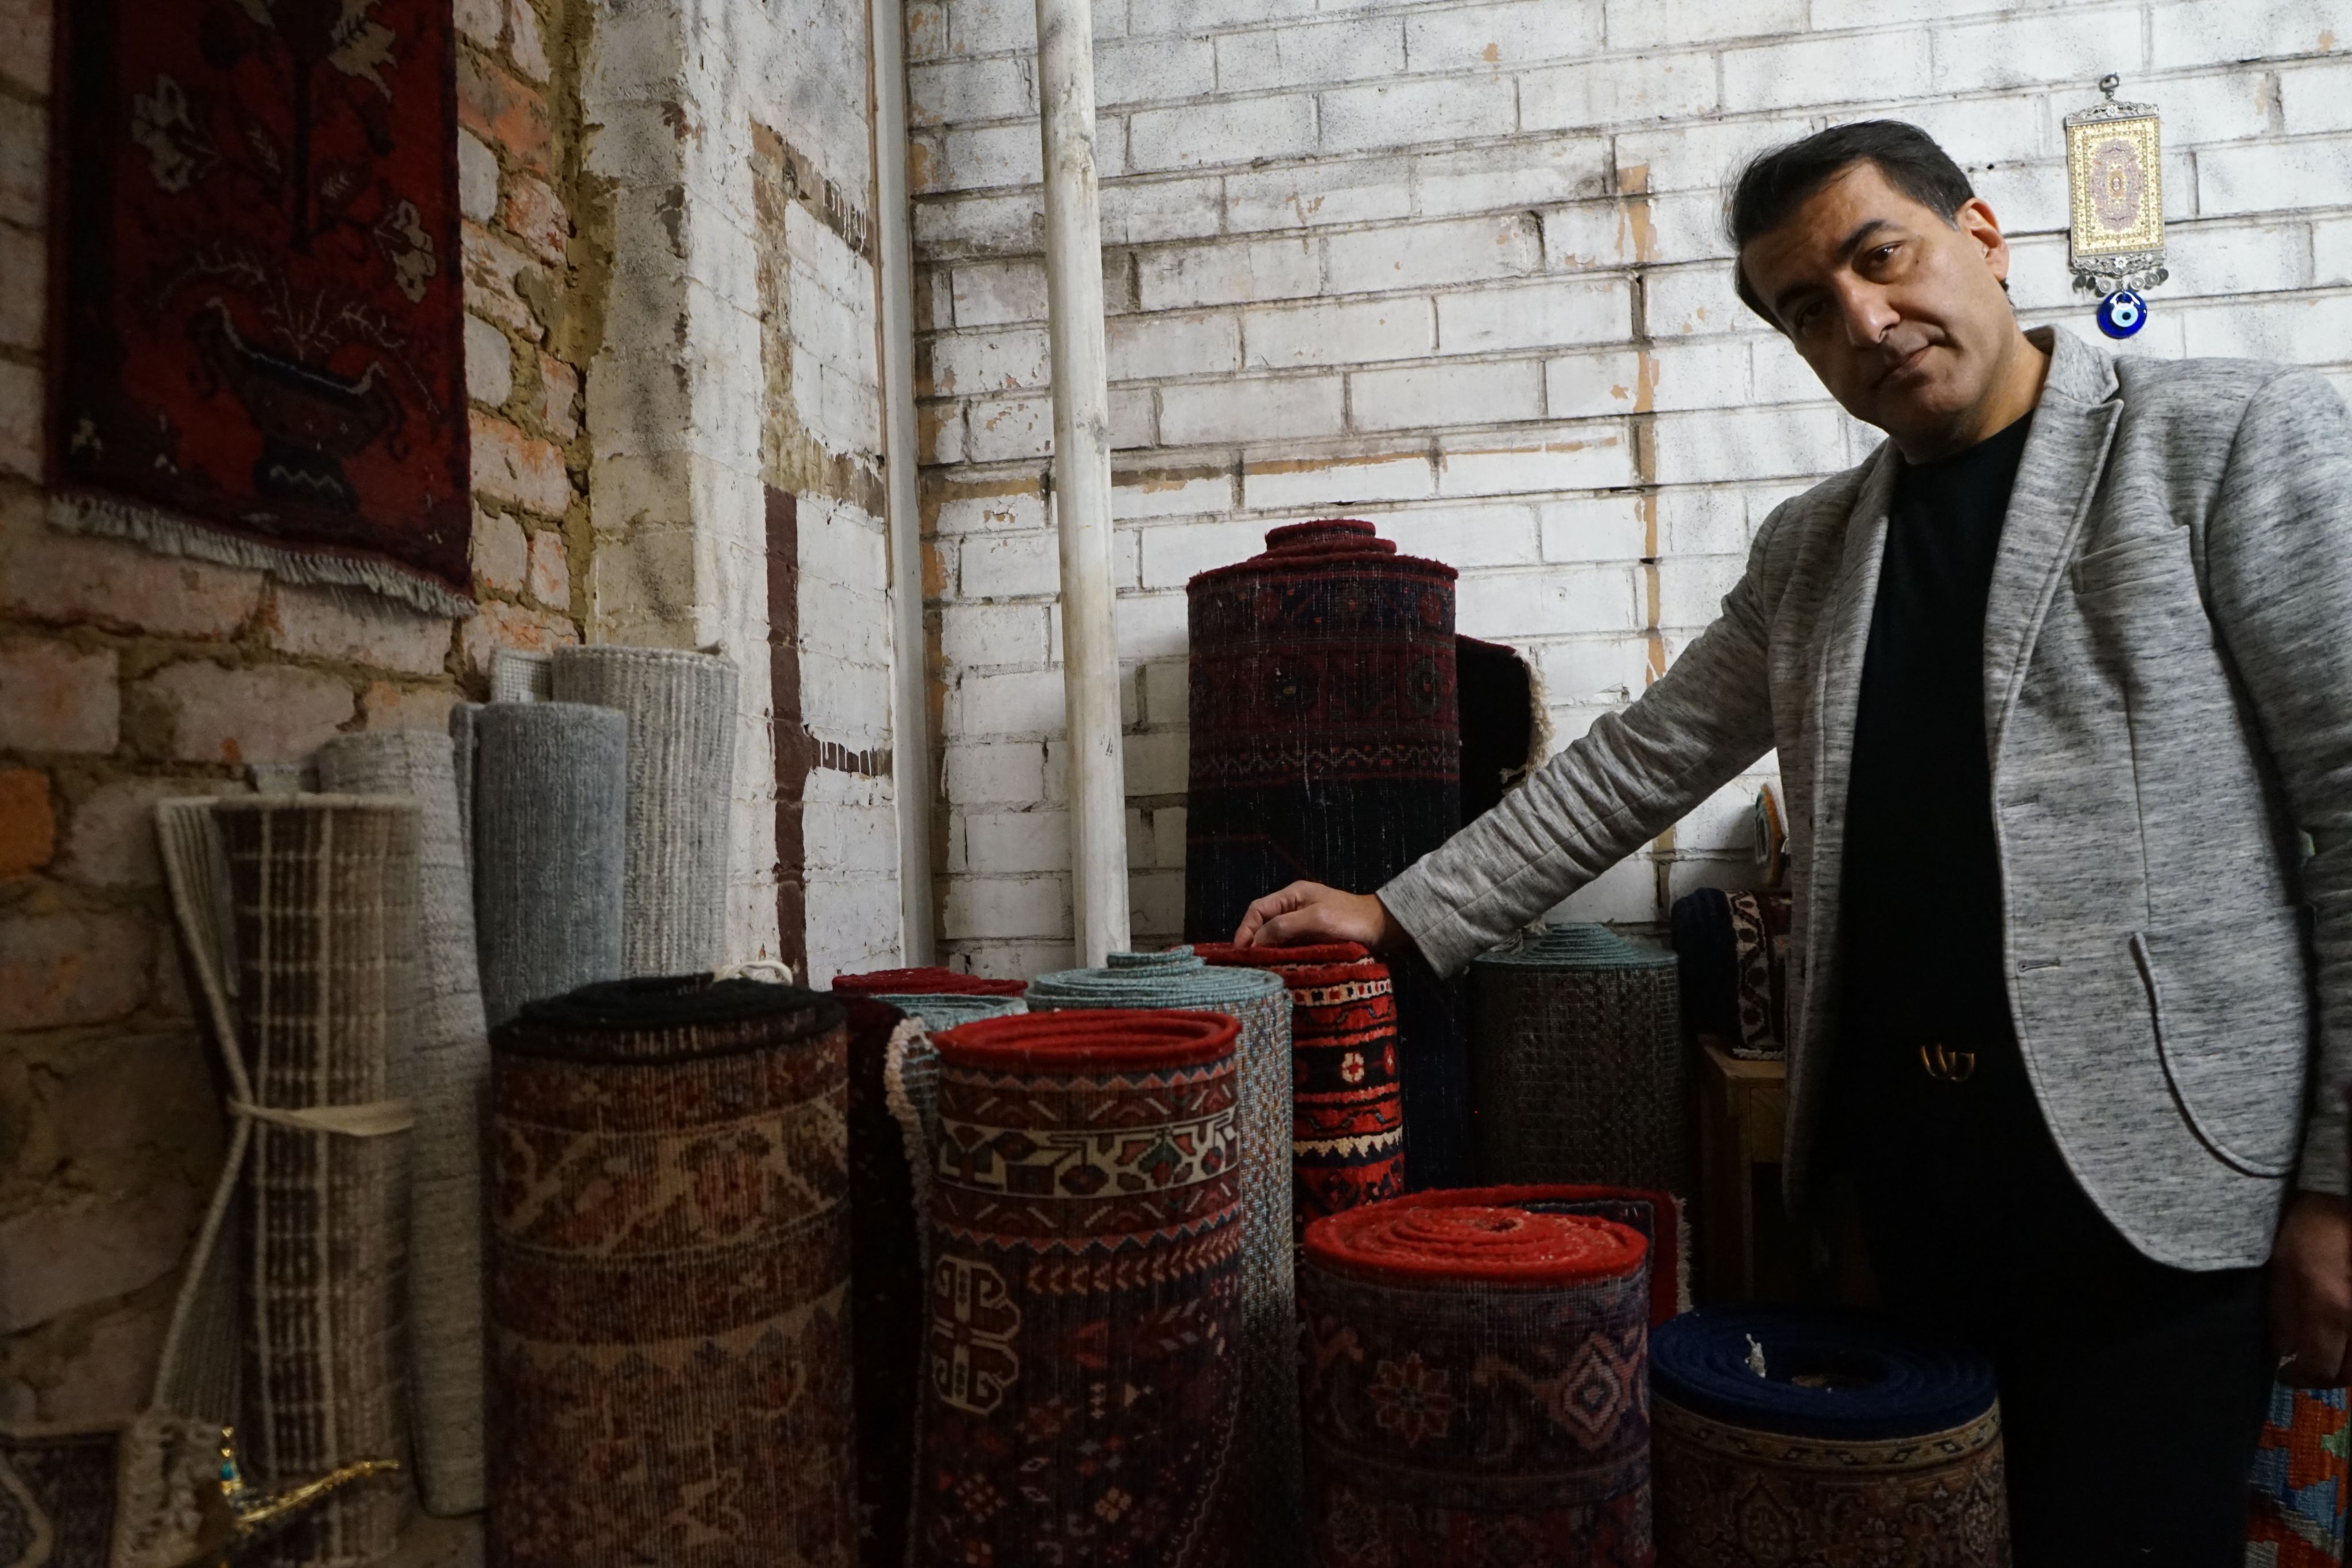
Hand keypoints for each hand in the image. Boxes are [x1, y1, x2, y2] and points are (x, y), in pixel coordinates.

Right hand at [1231, 881, 1401, 951]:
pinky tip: (1278, 967)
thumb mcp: (1316, 919)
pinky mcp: (1312, 936)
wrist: (1382, 928)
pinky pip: (1289, 944)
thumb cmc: (1350, 919)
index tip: (1240, 951)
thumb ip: (1284, 926)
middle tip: (1247, 964)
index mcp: (1293, 894)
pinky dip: (1280, 954)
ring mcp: (1303, 921)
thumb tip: (1256, 941)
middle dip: (1253, 941)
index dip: (1245, 929)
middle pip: (1264, 922)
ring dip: (1266, 950)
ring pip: (1275, 935)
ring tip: (1259, 968)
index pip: (1258, 909)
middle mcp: (1294, 906)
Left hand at [2270, 1190, 2351, 1386]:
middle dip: (2324, 1378)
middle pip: (2349, 1374)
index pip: (2318, 1366)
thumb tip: (2284, 1356)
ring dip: (2346, 1368)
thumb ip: (2283, 1316)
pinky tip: (2345, 1345)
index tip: (2285, 1373)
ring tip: (2328, 1359)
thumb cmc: (2308, 1230)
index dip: (2298, 1377)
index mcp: (2330, 1305)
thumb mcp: (2282, 1270)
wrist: (2346, 1199)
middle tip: (2307, 1370)